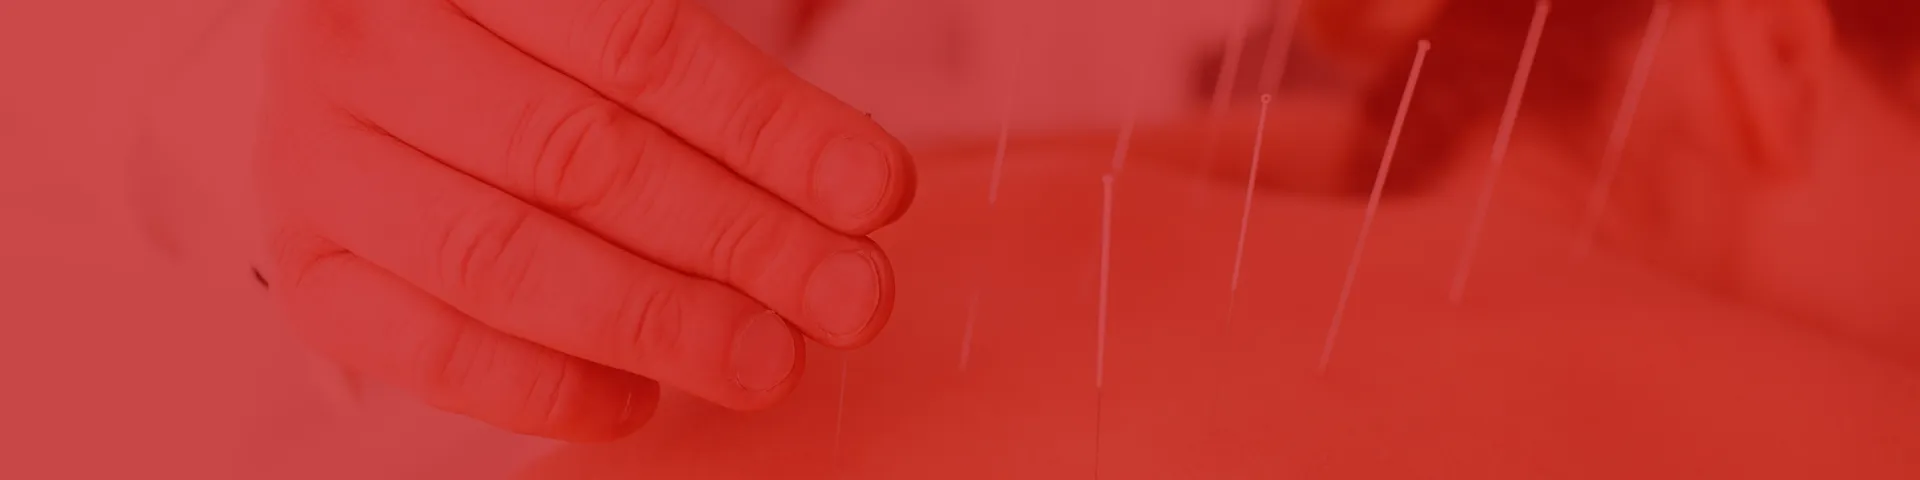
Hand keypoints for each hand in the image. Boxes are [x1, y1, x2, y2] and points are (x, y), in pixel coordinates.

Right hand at [254, 0, 913, 441]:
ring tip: (770, 359)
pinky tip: (643, 400)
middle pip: (579, 157)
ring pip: (502, 258)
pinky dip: (543, 388)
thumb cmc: (531, 31)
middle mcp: (364, 43)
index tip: (876, 193)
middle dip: (737, 238)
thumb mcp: (599, 10)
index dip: (768, 126)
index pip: (638, 44)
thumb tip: (858, 189)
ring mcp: (316, 159)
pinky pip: (426, 350)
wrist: (376, 58)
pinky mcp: (308, 264)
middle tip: (851, 298)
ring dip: (658, 323)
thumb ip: (704, 71)